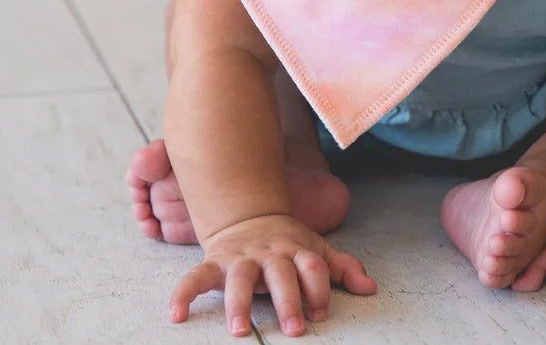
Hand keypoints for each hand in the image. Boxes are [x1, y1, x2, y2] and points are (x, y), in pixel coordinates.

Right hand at [168, 213, 376, 336]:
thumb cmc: (287, 241)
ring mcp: (241, 257)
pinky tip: (176, 314)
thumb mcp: (317, 249)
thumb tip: (370, 288)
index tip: (319, 313)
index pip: (313, 266)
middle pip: (281, 274)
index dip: (318, 289)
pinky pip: (195, 276)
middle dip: (288, 301)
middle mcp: (269, 253)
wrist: (248, 214)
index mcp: (296, 249)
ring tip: (240, 331)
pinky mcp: (215, 263)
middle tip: (294, 329)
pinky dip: (183, 293)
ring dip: (239, 304)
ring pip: (240, 278)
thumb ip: (342, 268)